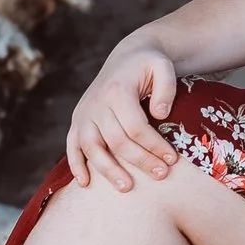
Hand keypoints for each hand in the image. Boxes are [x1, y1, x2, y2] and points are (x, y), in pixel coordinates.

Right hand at [66, 39, 180, 190]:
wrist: (127, 57)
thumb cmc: (149, 65)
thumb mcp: (163, 66)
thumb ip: (166, 87)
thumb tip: (160, 115)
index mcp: (118, 91)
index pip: (136, 127)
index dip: (154, 146)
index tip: (172, 159)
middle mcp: (97, 103)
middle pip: (117, 141)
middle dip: (140, 161)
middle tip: (161, 175)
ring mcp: (84, 114)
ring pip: (92, 148)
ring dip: (108, 170)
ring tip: (127, 187)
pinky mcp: (77, 121)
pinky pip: (72, 146)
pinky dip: (76, 165)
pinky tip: (85, 183)